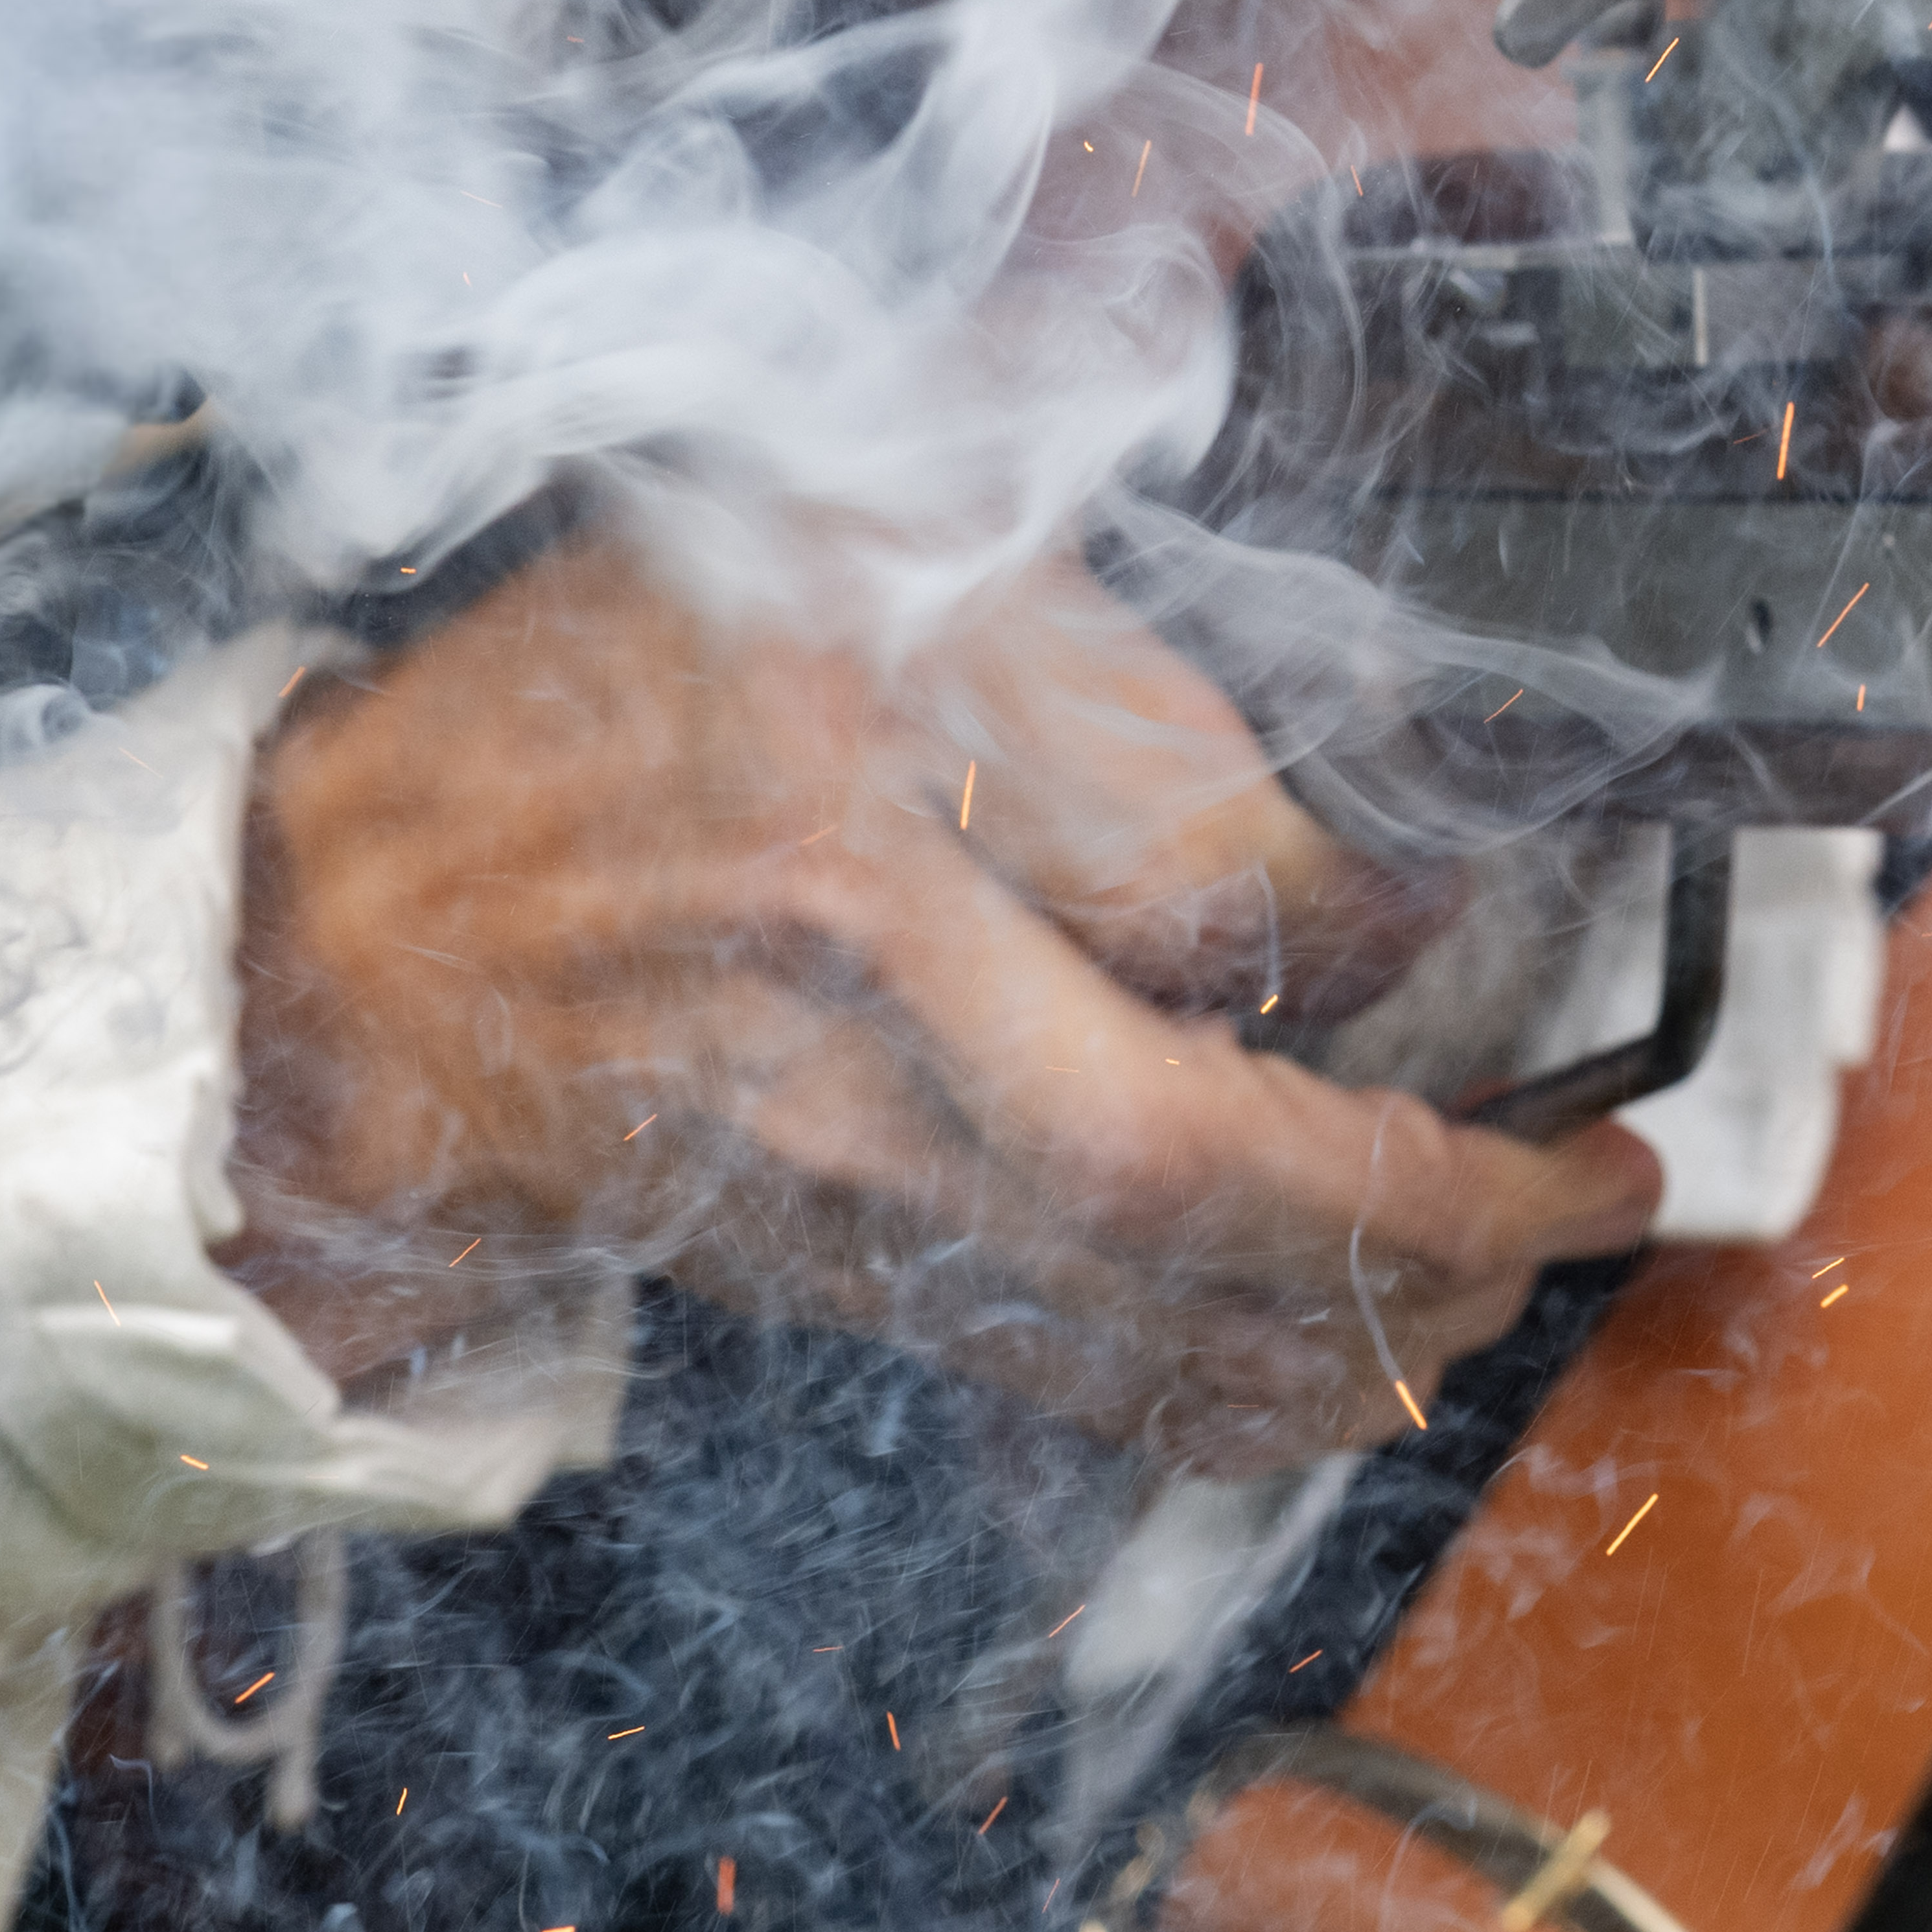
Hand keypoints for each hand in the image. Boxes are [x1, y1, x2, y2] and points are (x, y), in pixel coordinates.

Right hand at [226, 530, 1656, 1473]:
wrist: (326, 937)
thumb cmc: (582, 707)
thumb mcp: (838, 548)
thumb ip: (1099, 652)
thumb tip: (1342, 842)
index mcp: (849, 851)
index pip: (1197, 991)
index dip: (1400, 1029)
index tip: (1533, 1013)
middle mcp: (852, 1052)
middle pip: (1199, 1216)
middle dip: (1444, 1236)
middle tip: (1604, 1194)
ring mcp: (839, 1194)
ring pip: (1156, 1339)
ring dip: (1374, 1336)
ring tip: (1525, 1267)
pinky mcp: (837, 1273)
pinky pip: (1084, 1374)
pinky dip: (1244, 1383)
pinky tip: (1353, 1341)